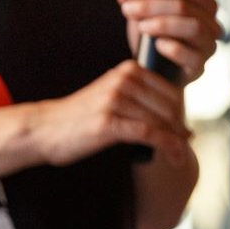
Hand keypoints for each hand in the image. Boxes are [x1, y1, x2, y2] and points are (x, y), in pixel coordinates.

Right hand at [29, 60, 189, 166]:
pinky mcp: (109, 122)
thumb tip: (183, 124)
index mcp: (126, 70)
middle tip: (183, 149)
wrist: (46, 128)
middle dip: (180, 130)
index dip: (181, 115)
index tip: (184, 134)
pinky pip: (150, 134)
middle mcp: (122, 80)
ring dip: (177, 143)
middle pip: (170, 107)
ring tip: (180, 158)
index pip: (172, 92)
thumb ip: (142, 101)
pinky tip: (176, 159)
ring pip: (162, 122)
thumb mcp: (113, 98)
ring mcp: (114, 99)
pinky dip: (168, 147)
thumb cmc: (81, 118)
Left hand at [111, 0, 220, 81]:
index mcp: (200, 3)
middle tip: (129, 9)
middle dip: (152, 5)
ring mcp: (208, 46)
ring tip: (141, 26)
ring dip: (162, 24)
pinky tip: (156, 45)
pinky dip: (172, 47)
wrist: (150, 69)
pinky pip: (193, 55)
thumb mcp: (138, 12)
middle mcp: (211, 23)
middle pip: (186, 5)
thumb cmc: (149, 35)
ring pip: (194, 27)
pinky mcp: (200, 67)